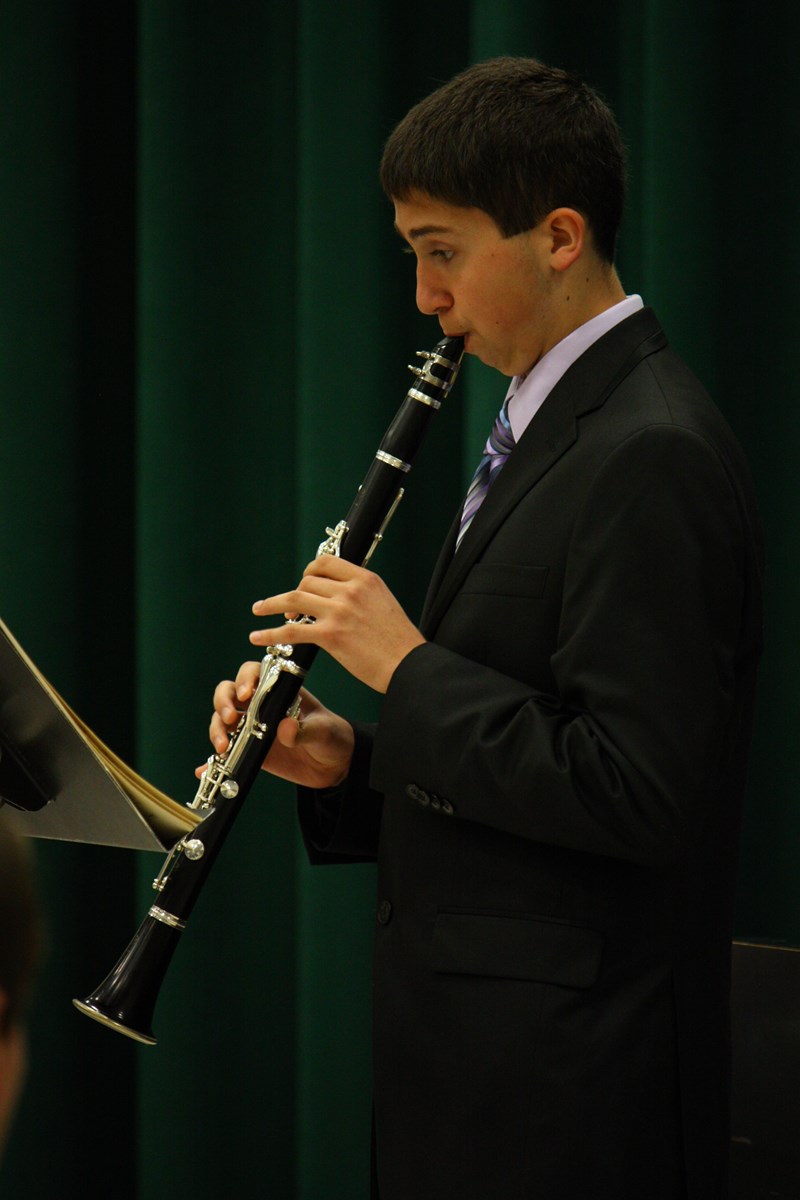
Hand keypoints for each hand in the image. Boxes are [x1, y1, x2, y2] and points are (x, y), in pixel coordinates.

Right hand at [200, 662, 354, 789]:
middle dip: (223, 702)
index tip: (246, 694)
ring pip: (221, 720)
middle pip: (228, 692)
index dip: (245, 679)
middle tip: (230, 718)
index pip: (254, 673)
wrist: (333, 765)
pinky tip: (202, 769)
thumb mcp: (323, 731)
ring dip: (216, 729)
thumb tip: (285, 729)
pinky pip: (224, 752)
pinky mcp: (247, 750)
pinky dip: (210, 760)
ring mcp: (250, 727)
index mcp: (279, 690)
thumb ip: (305, 730)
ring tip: (222, 746)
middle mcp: (259, 704)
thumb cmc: (332, 737)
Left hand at [249, 556, 424, 692]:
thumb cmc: (399, 642)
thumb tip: (338, 598)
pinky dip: (270, 633)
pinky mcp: (331, 635)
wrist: (409, 665)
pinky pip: (291, 630)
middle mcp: (351, 590)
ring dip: (271, 604)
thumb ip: (361, 595)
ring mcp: (339, 611)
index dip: (309, 571)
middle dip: (293, 594)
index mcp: (366, 579)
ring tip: (258, 610)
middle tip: (288, 609)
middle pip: (308, 581)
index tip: (304, 581)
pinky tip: (258, 637)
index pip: (327, 563)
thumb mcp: (384, 604)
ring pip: (294, 599)